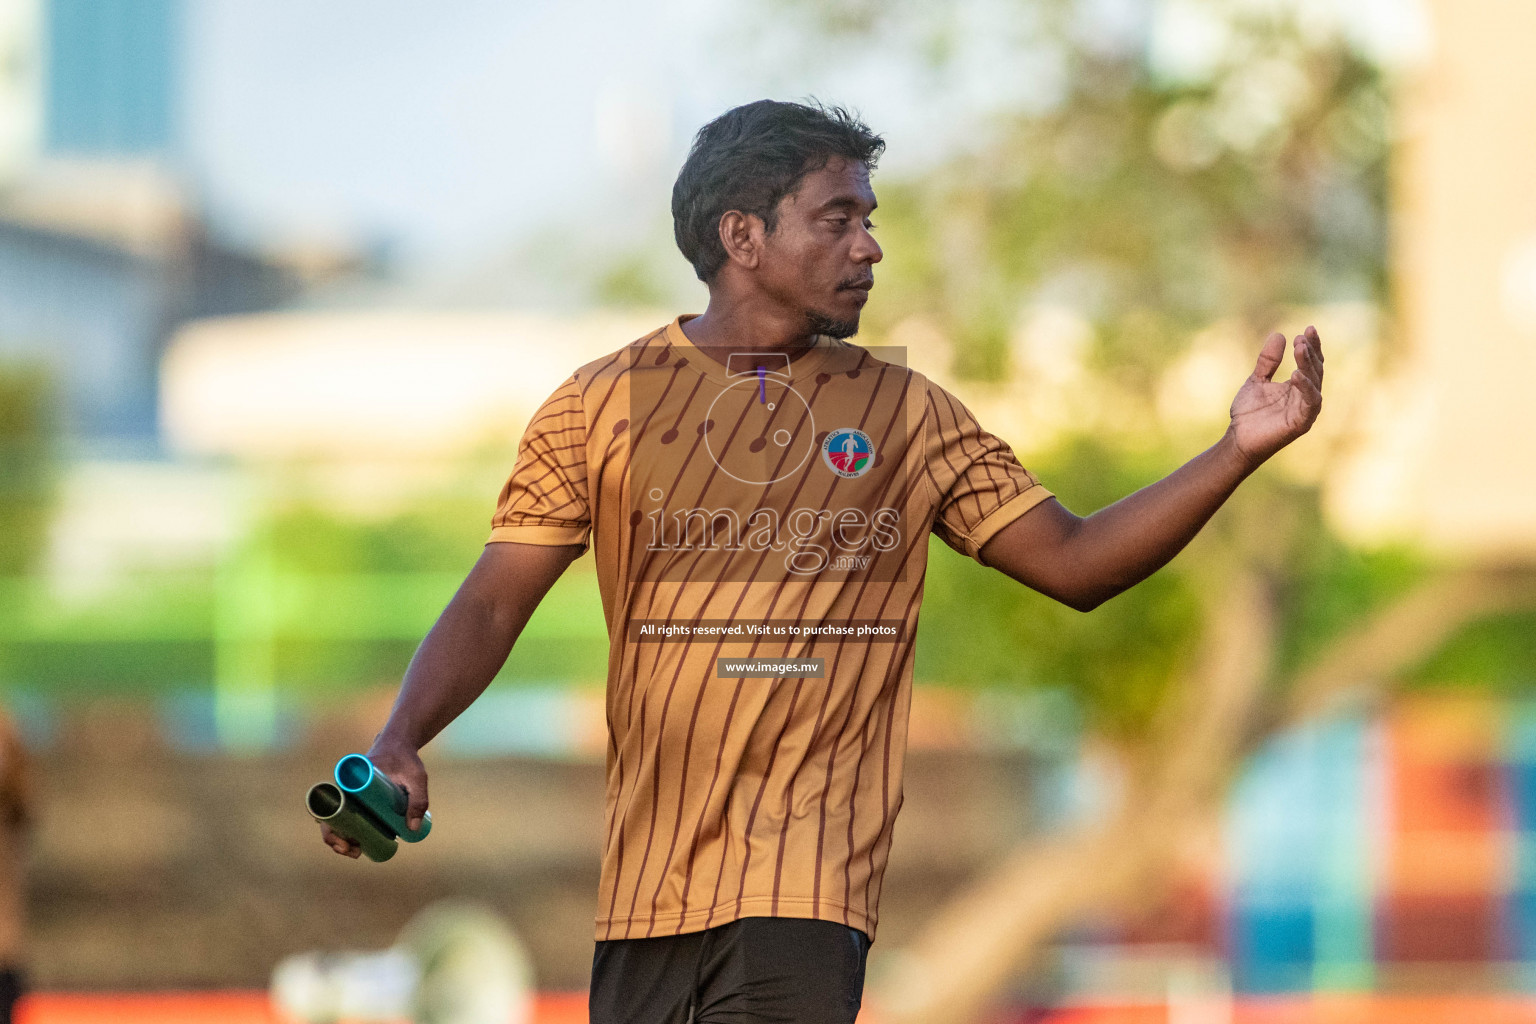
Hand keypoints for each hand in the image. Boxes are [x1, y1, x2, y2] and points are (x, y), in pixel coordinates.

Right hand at [317, 735, 429, 857]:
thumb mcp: (416, 778)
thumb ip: (418, 800)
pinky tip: (354, 844)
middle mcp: (345, 787)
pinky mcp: (358, 795)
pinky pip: (346, 814)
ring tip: (358, 852)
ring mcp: (350, 792)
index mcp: (349, 781)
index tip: (345, 845)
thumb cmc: (406, 759)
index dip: (331, 831)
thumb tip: (413, 829)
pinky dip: (346, 829)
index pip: (329, 809)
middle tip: (355, 852)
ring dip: (341, 838)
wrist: (401, 742)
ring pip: (338, 819)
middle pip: (331, 818)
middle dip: (337, 840)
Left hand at [1228, 325, 1323, 467]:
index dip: (1311, 346)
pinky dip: (1306, 388)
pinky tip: (1297, 375)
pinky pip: (1310, 403)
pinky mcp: (1302, 422)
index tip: (1308, 329)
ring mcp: (1305, 409)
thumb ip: (1268, 361)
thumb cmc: (1249, 413)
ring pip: (1314, 383)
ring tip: (1300, 348)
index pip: (1310, 362)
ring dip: (1308, 365)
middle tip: (1302, 337)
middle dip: (1310, 352)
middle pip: (1315, 370)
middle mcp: (1306, 396)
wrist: (1238, 439)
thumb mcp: (1257, 380)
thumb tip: (1279, 334)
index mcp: (1298, 386)